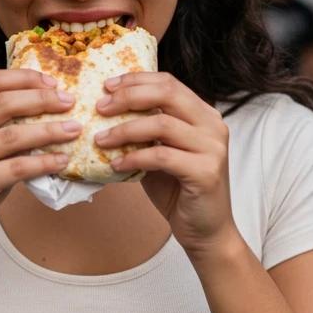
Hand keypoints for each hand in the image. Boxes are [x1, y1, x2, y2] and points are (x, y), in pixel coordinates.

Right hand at [0, 70, 78, 252]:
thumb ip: (2, 124)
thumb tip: (50, 102)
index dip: (25, 78)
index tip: (53, 83)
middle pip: (3, 104)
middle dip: (41, 99)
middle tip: (69, 102)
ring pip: (12, 136)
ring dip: (49, 131)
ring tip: (74, 130)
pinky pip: (16, 168)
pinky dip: (43, 162)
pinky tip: (62, 160)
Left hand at [93, 72, 237, 259]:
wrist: (206, 231)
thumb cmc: (179, 191)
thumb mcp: (159, 154)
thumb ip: (143, 133)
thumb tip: (104, 114)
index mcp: (203, 114)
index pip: (168, 82)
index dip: (135, 80)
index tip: (107, 86)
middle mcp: (212, 125)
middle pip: (167, 93)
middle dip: (128, 97)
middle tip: (100, 108)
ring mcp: (212, 147)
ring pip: (162, 123)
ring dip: (125, 130)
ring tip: (100, 140)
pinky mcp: (206, 171)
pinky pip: (161, 156)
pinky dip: (134, 158)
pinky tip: (116, 165)